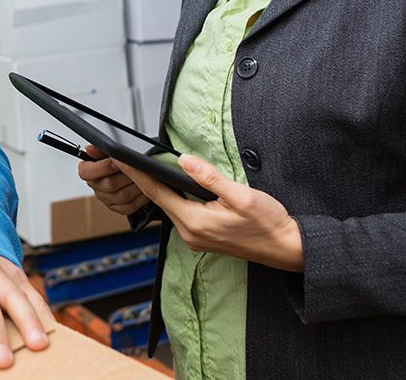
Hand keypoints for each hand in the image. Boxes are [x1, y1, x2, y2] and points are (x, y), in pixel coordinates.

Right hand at [78, 145, 149, 214]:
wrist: (128, 170)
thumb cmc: (117, 160)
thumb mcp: (107, 151)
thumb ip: (99, 150)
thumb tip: (90, 149)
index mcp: (88, 172)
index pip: (86, 172)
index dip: (103, 167)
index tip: (116, 160)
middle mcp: (96, 187)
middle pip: (109, 184)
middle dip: (126, 174)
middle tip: (135, 166)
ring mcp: (107, 199)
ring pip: (122, 195)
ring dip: (136, 184)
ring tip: (144, 175)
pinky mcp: (119, 208)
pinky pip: (130, 206)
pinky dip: (140, 197)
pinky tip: (145, 188)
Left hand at [115, 153, 303, 271]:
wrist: (285, 248)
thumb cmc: (267, 222)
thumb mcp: (241, 195)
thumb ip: (210, 178)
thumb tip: (185, 162)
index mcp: (195, 222)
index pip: (157, 193)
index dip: (136, 174)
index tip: (120, 159)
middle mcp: (190, 234)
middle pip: (159, 200)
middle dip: (142, 180)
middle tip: (125, 158)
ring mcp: (195, 238)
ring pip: (169, 207)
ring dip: (157, 189)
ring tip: (141, 168)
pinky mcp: (202, 238)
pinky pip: (180, 214)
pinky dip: (172, 198)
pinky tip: (169, 186)